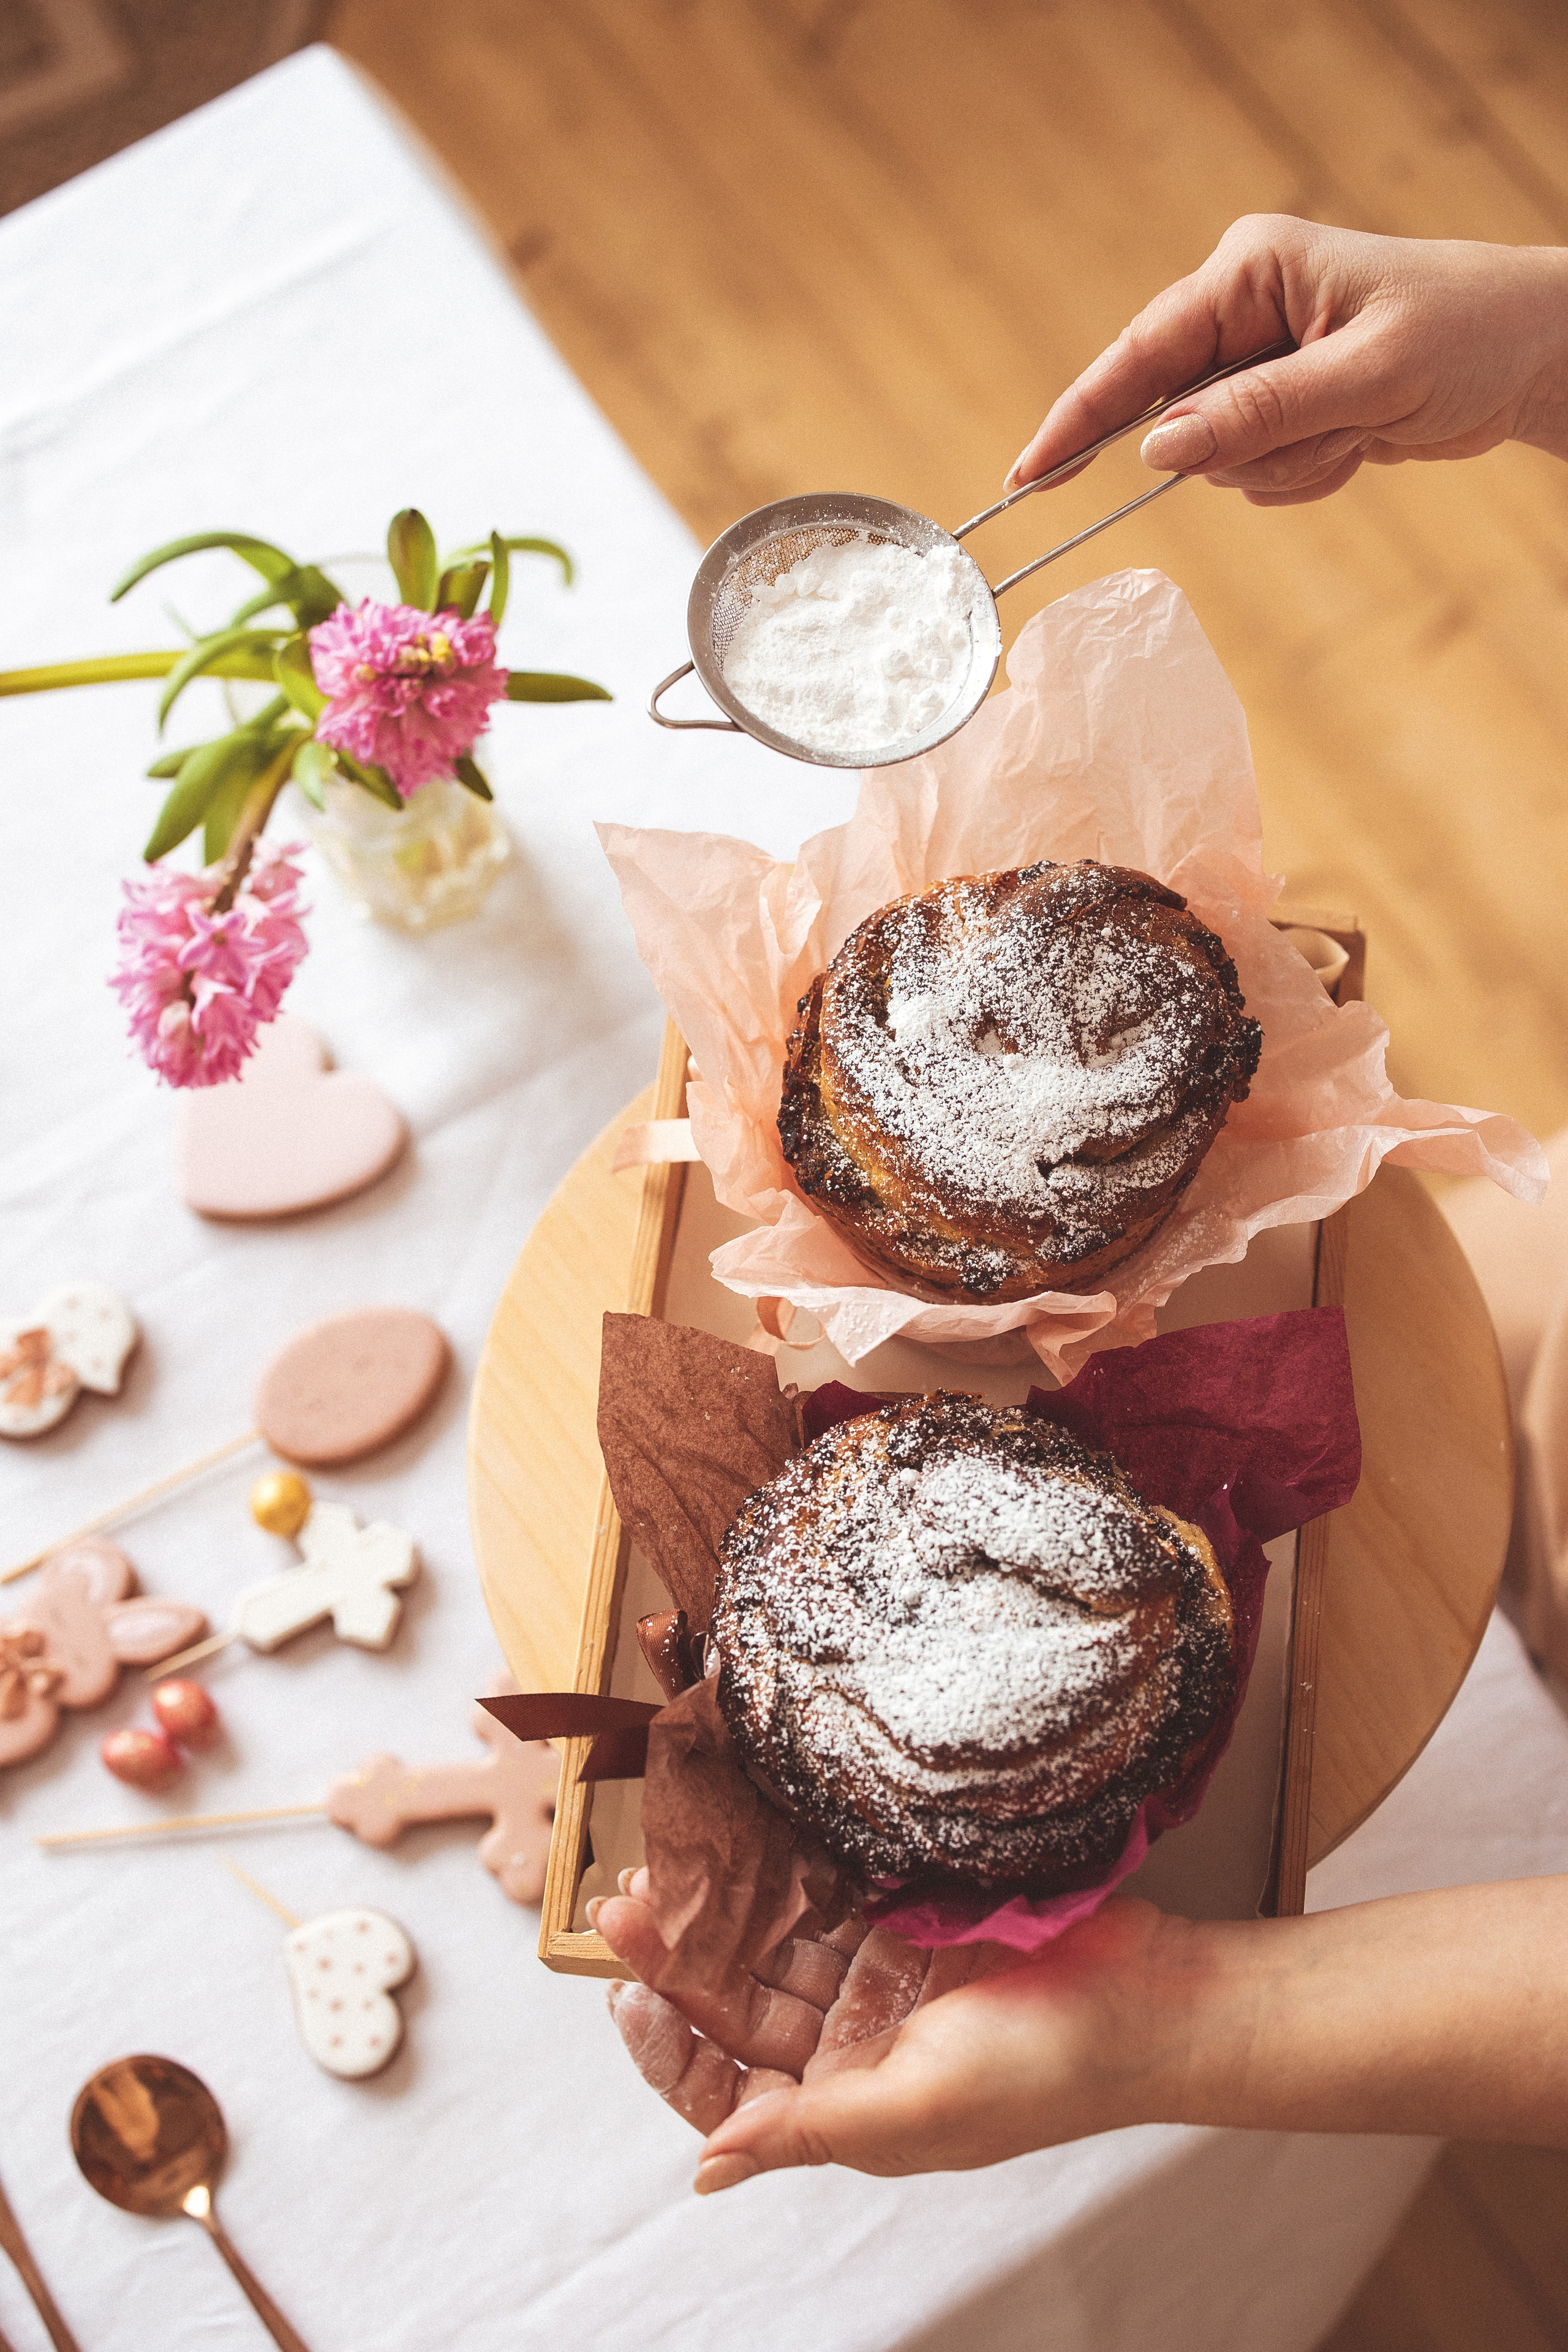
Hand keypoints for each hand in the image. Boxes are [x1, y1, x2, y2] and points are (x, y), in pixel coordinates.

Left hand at [597, 1873, 1183, 2191]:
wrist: (1151, 1999)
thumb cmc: (1048, 2070)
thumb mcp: (920, 2110)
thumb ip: (810, 2132)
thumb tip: (707, 2170)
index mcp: (848, 2106)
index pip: (729, 2088)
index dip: (671, 2049)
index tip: (623, 1999)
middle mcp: (853, 2045)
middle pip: (742, 2003)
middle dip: (680, 1960)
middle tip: (625, 1905)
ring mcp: (882, 1977)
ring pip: (775, 1942)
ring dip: (722, 1909)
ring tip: (666, 1865)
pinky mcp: (910, 1918)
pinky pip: (827, 1889)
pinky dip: (782, 1867)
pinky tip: (739, 1837)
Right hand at [1008, 214, 1567, 506]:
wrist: (1534, 354)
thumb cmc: (1466, 335)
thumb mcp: (1365, 378)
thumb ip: (1259, 414)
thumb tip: (1159, 451)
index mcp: (1249, 271)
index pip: (1140, 356)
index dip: (1080, 420)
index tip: (1029, 474)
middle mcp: (1243, 310)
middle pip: (1179, 418)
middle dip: (1251, 447)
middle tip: (1331, 431)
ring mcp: (1260, 361)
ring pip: (1220, 459)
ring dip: (1289, 464)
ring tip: (1358, 430)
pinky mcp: (1281, 403)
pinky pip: (1258, 472)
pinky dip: (1307, 473)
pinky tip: (1360, 442)